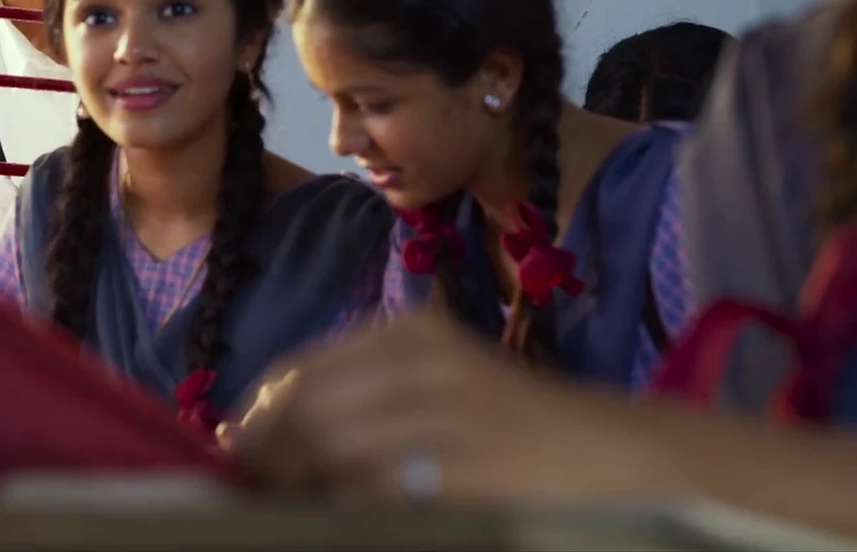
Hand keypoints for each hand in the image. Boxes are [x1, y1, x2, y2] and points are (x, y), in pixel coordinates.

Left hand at [227, 311, 672, 502]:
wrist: (619, 462)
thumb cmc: (513, 433)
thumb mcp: (436, 389)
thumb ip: (358, 402)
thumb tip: (256, 442)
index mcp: (409, 335)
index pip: (294, 377)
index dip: (254, 423)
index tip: (237, 461)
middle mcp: (423, 361)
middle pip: (302, 413)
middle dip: (267, 461)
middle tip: (260, 496)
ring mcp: (442, 415)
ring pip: (328, 455)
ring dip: (301, 490)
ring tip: (304, 510)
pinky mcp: (460, 473)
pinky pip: (372, 499)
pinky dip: (345, 512)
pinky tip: (353, 520)